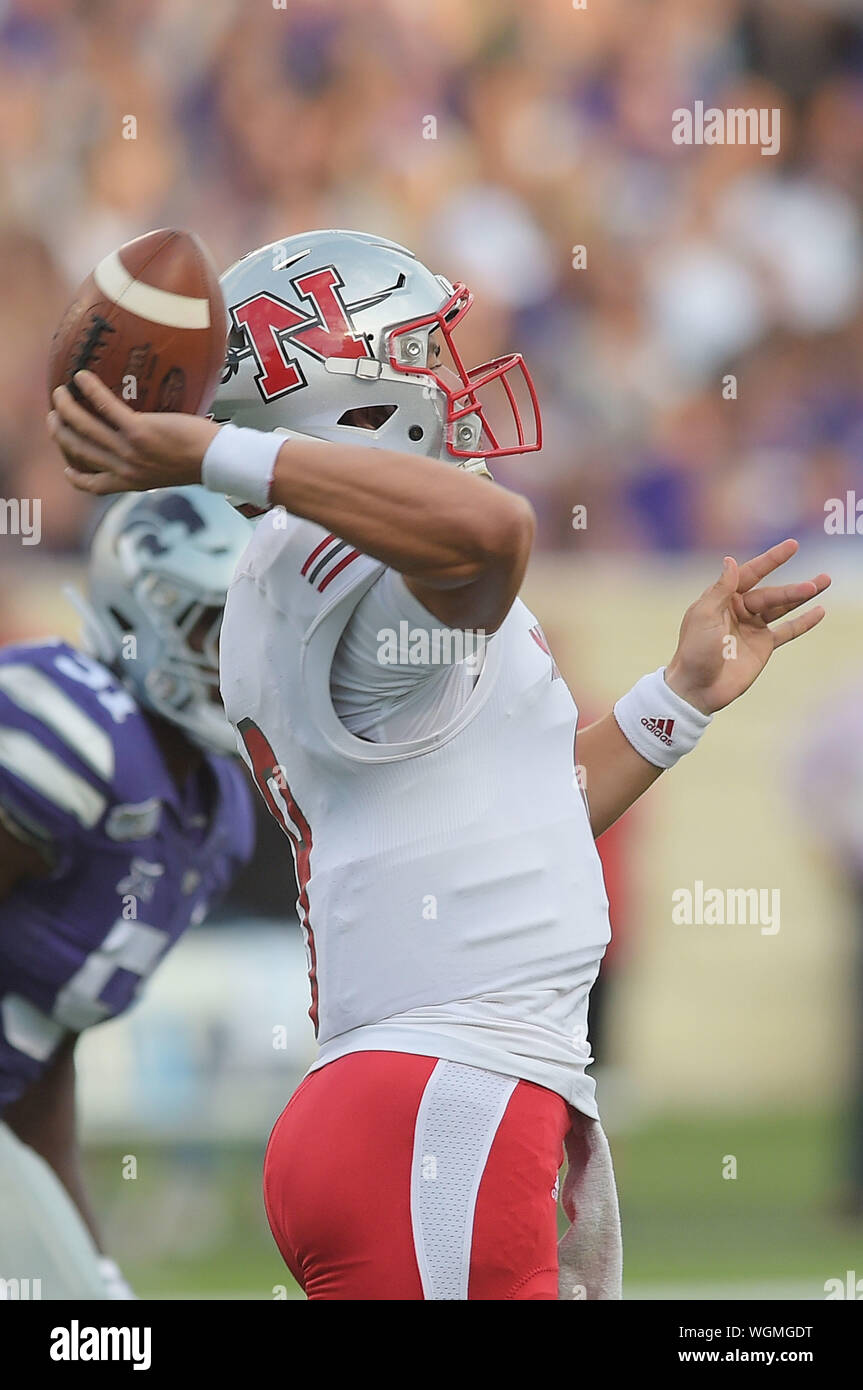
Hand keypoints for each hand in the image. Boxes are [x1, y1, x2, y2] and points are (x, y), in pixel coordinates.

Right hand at [47, 370, 219, 493]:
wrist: (216, 461)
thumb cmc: (199, 461)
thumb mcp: (168, 471)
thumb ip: (150, 464)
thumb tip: (149, 449)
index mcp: (131, 482)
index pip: (94, 486)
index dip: (75, 477)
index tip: (66, 468)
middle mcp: (125, 469)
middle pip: (78, 451)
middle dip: (60, 433)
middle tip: (53, 416)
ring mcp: (130, 450)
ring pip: (84, 428)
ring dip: (66, 408)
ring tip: (60, 392)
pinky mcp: (139, 431)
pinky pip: (106, 407)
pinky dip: (91, 390)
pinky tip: (81, 376)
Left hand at [664, 539, 829, 714]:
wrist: (697, 688)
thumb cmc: (694, 651)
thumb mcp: (704, 616)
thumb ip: (721, 589)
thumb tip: (731, 560)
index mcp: (721, 598)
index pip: (750, 574)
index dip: (771, 560)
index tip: (792, 546)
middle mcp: (739, 609)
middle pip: (770, 594)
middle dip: (793, 589)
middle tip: (817, 582)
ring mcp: (752, 627)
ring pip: (781, 607)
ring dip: (802, 596)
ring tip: (823, 582)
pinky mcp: (762, 646)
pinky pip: (786, 631)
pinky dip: (803, 622)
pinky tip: (819, 611)